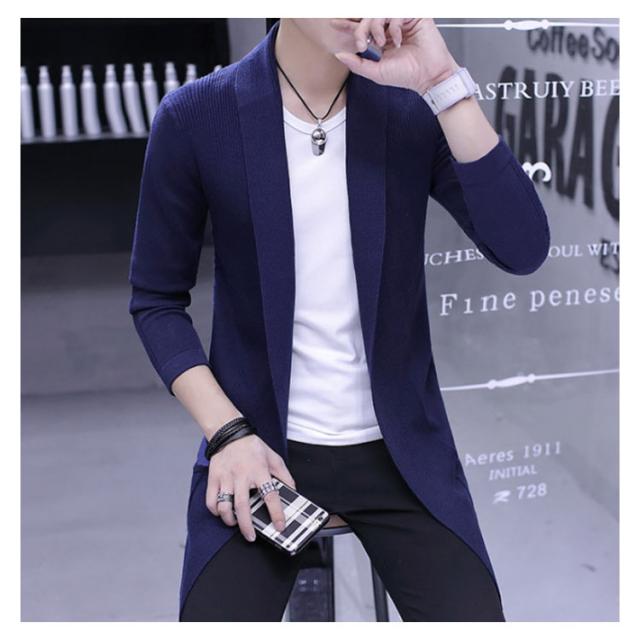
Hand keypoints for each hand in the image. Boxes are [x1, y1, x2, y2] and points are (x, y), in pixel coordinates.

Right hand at [205, 433, 297, 541]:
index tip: (280, 526)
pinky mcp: (214, 478)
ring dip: (230, 520)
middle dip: (247, 526)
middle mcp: (242, 475)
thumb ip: (285, 476)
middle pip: (242, 507)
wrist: (230, 433)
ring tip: (236, 525)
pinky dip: (216, 511)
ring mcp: (226, 477)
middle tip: (251, 537)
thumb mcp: (274, 458)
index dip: (276, 513)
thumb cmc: (253, 447)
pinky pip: (211, 501)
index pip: (270, 496)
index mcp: (259, 470)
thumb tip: (293, 492)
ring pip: (224, 506)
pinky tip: (223, 513)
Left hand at [330, 18, 459, 94]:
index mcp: (381, 41)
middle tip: (362, 43)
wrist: (428, 76)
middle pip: (368, 17)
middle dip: (361, 29)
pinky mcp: (414, 16)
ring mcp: (402, 21)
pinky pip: (397, 12)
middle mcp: (390, 29)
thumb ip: (357, 64)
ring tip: (381, 42)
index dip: (348, 25)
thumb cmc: (406, 75)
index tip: (334, 23)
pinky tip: (398, 40)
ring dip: (376, 27)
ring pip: (380, 12)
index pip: (362, 28)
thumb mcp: (376, 72)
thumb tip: (339, 55)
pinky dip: (394, 26)